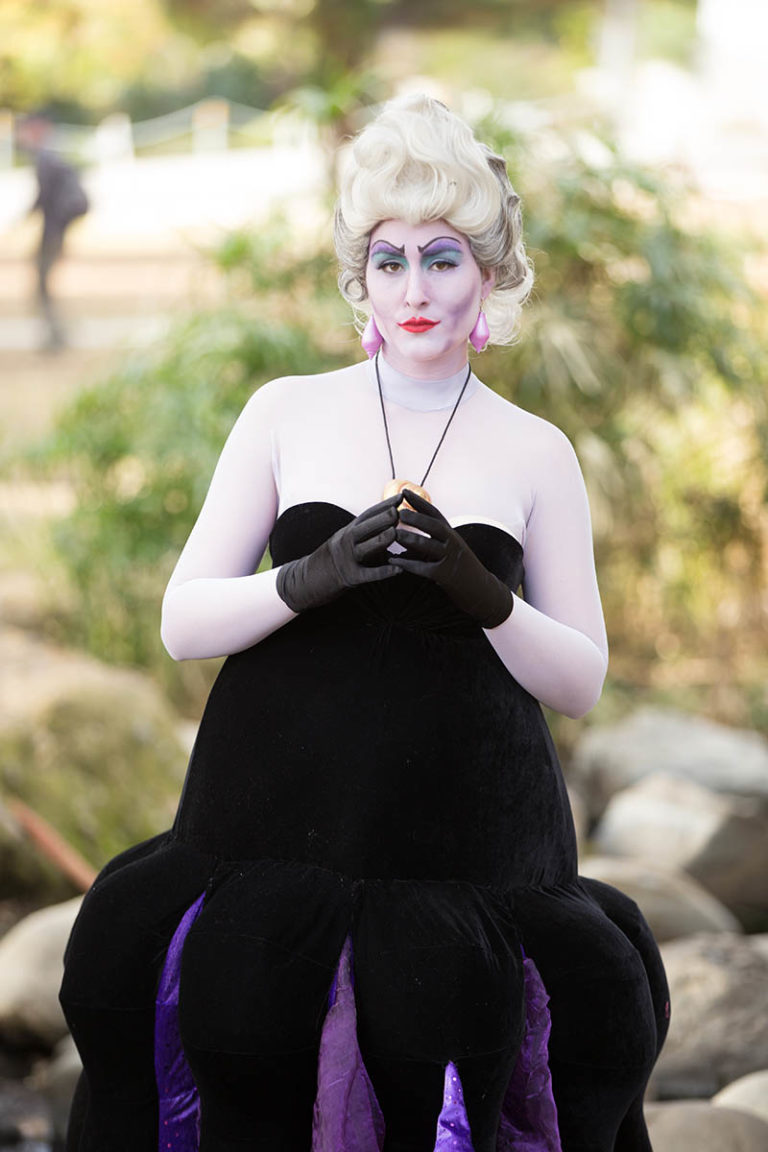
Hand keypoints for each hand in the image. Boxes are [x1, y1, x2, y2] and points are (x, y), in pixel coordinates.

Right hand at [276, 493, 402, 611]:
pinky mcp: (350, 578)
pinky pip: (368, 574)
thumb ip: (364, 533)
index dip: (385, 505)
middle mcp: (346, 542)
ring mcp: (347, 559)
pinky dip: (383, 572)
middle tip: (399, 511)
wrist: (306, 579)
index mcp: (348, 531)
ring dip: (380, 540)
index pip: (368, 515)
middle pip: (364, 528)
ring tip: (395, 533)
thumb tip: (390, 522)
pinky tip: (398, 570)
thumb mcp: (346, 540)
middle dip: (382, 518)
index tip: (401, 496)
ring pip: (365, 548)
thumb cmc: (333, 560)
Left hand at [389, 489, 512, 627]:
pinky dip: (408, 564)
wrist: (480, 590)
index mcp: (452, 533)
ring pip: (429, 546)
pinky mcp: (445, 576)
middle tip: (398, 512)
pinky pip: (424, 568)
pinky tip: (394, 562)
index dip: (419, 502)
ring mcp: (450, 559)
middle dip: (417, 517)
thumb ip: (434, 536)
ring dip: (410, 539)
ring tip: (394, 533)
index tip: (404, 491)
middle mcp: (453, 543)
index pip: (435, 513)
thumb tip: (409, 524)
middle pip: (434, 526)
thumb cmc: (459, 567)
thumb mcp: (451, 546)